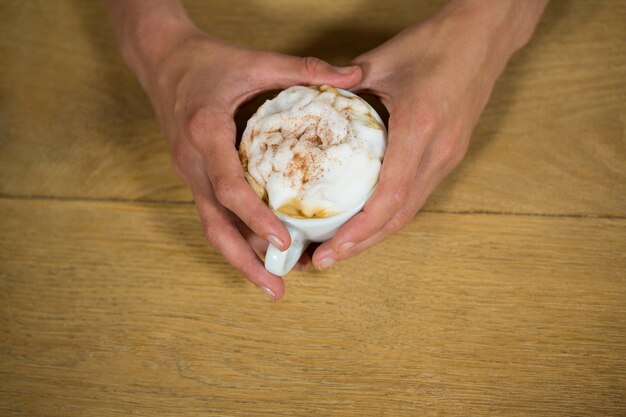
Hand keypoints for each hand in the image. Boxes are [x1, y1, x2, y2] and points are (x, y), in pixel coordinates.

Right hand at [145, 30, 362, 298]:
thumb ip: (303, 69)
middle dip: (244, 263)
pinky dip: (235, 235)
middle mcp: (193, 163)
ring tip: (272, 282)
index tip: (283, 241)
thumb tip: (353, 77)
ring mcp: (189, 173)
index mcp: (205, 135)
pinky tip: (259, 248)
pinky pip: (212, 213)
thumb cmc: (205, 60)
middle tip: (277, 290)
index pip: (229, 188)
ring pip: (211, 226)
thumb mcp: (255, 61)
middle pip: (214, 225)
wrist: (160, 58)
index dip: (255, 217)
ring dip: (239, 257)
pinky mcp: (193, 174)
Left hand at [311, 0, 546, 268]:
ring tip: (337, 250)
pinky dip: (388, 215)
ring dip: (373, 236)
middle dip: (359, 246)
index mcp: (420, 129)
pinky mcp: (449, 155)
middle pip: (398, 217)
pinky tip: (364, 221)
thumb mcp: (382, 60)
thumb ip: (342, 87)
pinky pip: (416, 195)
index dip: (358, 231)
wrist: (485, 33)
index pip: (389, 197)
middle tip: (321, 263)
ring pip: (408, 211)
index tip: (328, 250)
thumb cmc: (437, 41)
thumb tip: (307, 104)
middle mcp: (439, 153)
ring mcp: (448, 157)